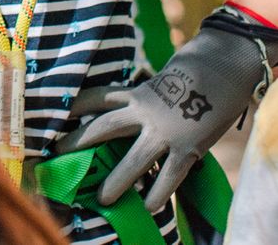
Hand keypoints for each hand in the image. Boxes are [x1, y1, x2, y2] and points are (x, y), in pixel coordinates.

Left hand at [60, 26, 269, 209]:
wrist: (222, 71)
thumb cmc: (191, 75)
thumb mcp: (160, 82)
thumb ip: (144, 100)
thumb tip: (130, 115)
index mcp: (136, 92)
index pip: (98, 98)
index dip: (76, 106)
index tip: (56, 114)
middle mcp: (144, 111)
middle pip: (104, 127)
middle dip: (79, 141)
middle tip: (56, 153)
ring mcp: (165, 131)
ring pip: (134, 160)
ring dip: (116, 180)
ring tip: (102, 198)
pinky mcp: (187, 148)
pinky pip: (168, 176)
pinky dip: (158, 193)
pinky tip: (147, 206)